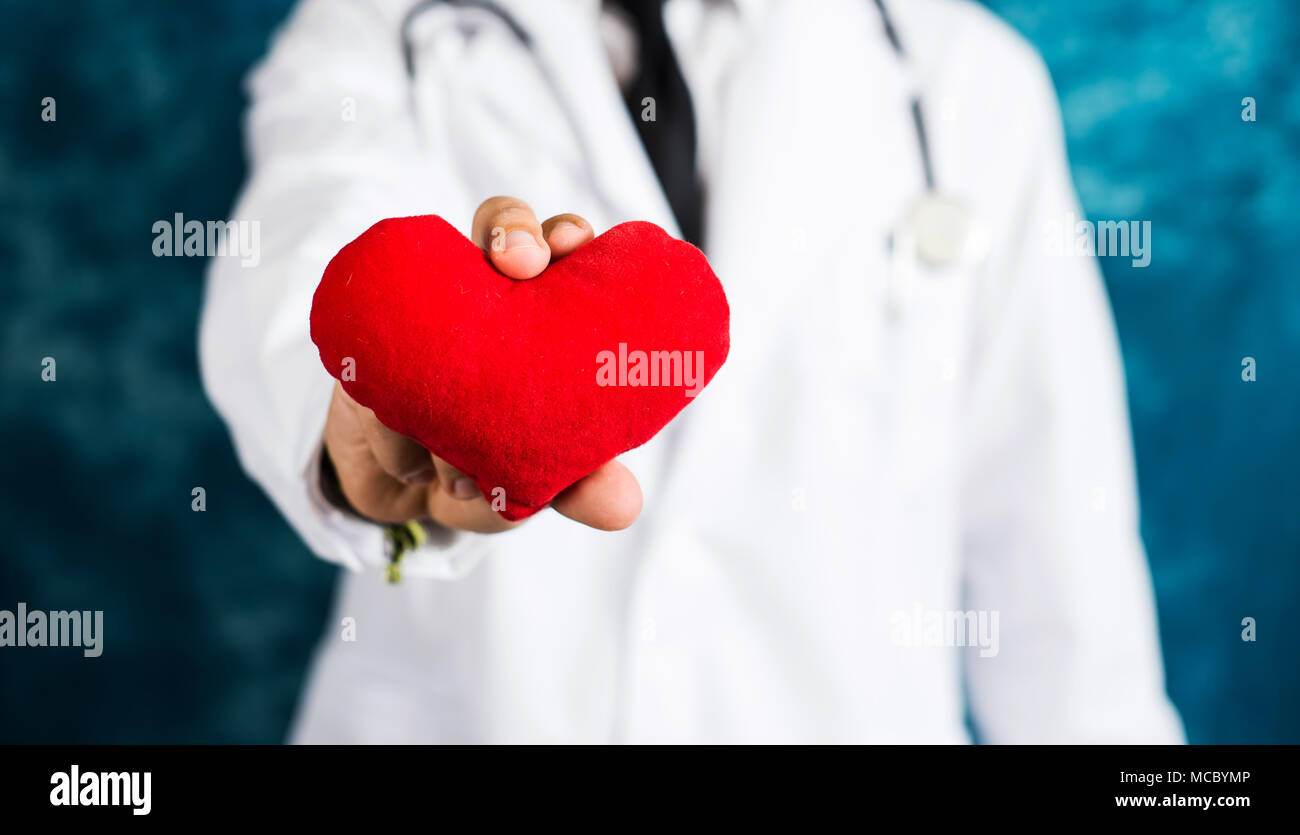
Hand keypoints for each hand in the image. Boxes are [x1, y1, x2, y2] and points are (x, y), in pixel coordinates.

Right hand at [321, 197, 642, 532]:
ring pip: (428, 297)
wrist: (409, 501)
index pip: (560, 246)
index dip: (565, 231)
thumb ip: (580, 487)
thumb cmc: (494, 465)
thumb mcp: (540, 484)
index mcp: (545, 311)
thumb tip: (623, 504)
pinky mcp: (366, 355)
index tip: (570, 243)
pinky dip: (398, 434)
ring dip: (445, 376)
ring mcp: (423, 320)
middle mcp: (486, 298)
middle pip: (499, 227)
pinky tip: (416, 471)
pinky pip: (375, 377)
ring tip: (460, 469)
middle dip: (511, 231)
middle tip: (518, 263)